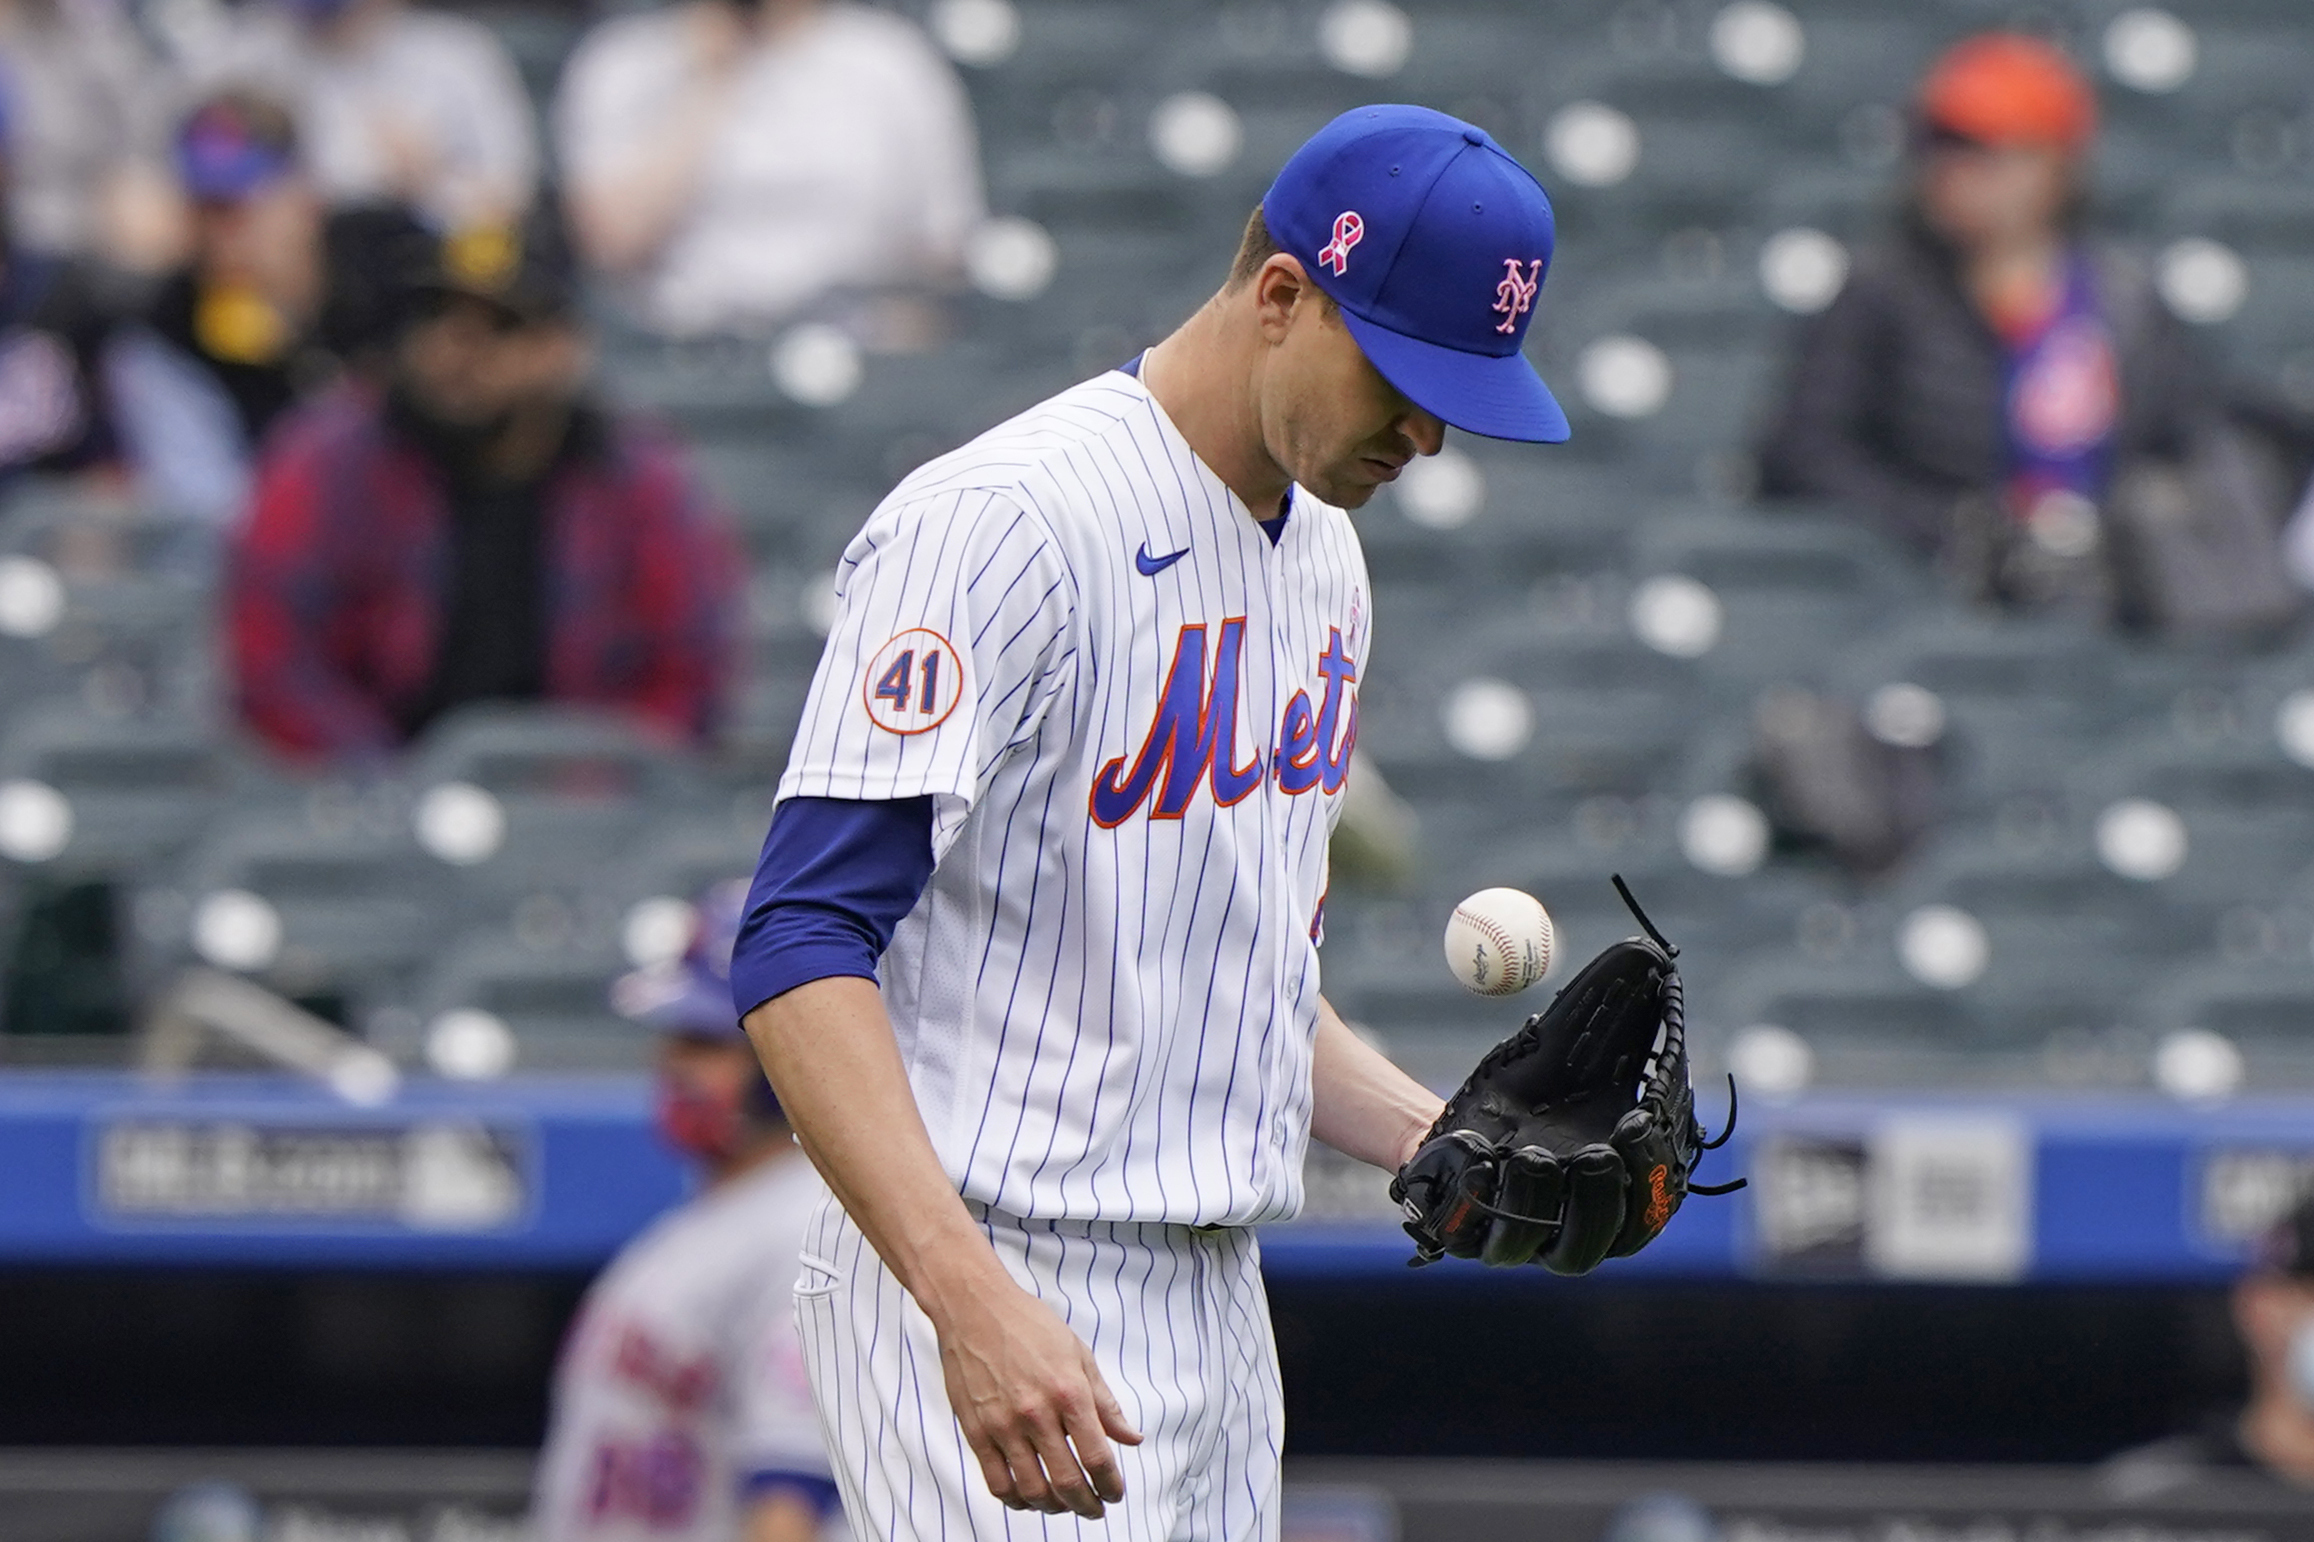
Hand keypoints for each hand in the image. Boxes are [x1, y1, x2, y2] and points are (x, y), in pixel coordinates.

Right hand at [929, 1275, 1142, 1516]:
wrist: (975, 1307)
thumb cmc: (1028, 1325)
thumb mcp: (1079, 1355)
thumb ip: (1106, 1403)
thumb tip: (1131, 1438)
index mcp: (1069, 1392)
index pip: (1097, 1457)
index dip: (1110, 1485)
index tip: (1114, 1494)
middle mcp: (1037, 1414)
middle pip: (1067, 1481)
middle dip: (1087, 1505)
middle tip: (1094, 1509)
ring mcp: (1003, 1426)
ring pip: (1033, 1490)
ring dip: (1054, 1508)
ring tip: (1064, 1505)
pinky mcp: (976, 1432)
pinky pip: (998, 1483)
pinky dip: (1017, 1501)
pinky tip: (1029, 1498)